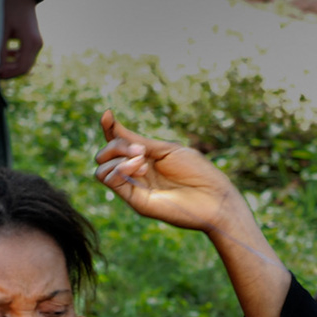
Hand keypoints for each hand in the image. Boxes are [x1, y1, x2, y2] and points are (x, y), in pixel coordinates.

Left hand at [0, 0, 43, 79]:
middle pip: (25, 67)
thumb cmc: (10, 8)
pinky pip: (26, 55)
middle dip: (10, 72)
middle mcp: (37, 44)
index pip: (22, 67)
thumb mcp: (3, 30)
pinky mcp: (33, 40)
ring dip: (12, 66)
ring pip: (25, 62)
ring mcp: (37, 43)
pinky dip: (16, 58)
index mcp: (31, 42)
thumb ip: (1, 50)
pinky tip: (5, 56)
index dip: (9, 73)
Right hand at [95, 110, 246, 233]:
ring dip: (118, 158)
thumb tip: (111, 122)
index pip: (117, 143)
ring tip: (142, 161)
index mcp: (145, 159)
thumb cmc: (197, 172)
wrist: (215, 198)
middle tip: (141, 150)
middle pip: (106, 155)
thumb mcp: (166, 149)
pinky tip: (139, 167)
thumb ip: (137, 140)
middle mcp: (137, 174)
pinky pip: (110, 182)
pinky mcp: (137, 201)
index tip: (108, 115)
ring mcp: (136, 188)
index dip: (109, 128)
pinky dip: (118, 170)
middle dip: (116, 145)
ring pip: (102, 169)